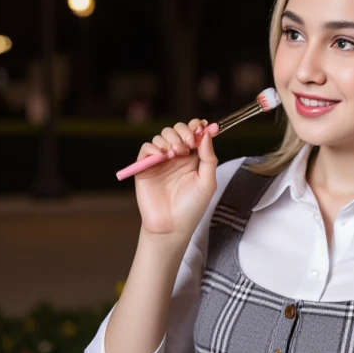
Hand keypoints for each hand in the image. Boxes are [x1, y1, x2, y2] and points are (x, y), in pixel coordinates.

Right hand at [135, 118, 218, 239]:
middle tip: (188, 144)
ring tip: (175, 154)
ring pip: (161, 136)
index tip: (202, 126)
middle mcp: (176, 156)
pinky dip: (153, 148)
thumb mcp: (207, 182)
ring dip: (170, 139)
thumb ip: (208, 158)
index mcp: (193, 158)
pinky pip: (146, 148)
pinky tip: (162, 157)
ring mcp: (160, 161)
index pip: (193, 133)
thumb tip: (207, 134)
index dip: (196, 126)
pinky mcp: (145, 167)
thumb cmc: (192, 207)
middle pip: (176, 129)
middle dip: (183, 131)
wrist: (172, 226)